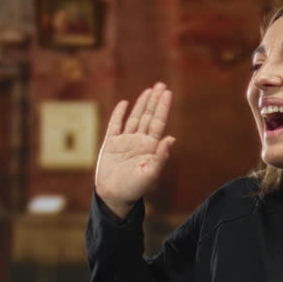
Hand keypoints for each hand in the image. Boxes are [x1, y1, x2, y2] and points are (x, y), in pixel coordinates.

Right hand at [95, 82, 174, 217]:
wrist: (114, 196)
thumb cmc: (135, 189)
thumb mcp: (150, 174)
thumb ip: (161, 156)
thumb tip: (171, 138)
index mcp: (150, 147)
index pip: (158, 123)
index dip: (162, 107)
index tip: (167, 93)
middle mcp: (139, 141)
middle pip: (148, 116)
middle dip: (154, 101)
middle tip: (161, 85)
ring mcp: (125, 141)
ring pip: (134, 118)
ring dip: (141, 104)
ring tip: (149, 90)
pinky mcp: (111, 144)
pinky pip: (115, 125)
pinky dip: (119, 114)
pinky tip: (124, 104)